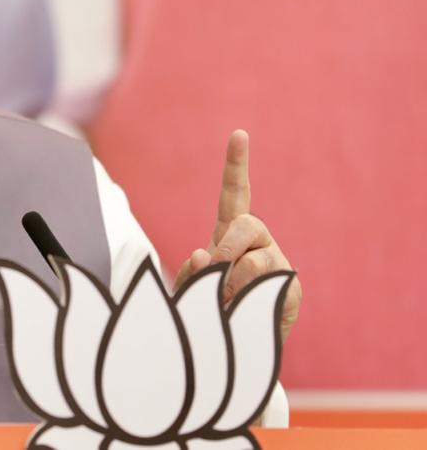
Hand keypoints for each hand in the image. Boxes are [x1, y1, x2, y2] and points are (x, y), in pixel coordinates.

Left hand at [173, 130, 301, 340]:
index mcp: (230, 233)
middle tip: (217, 274)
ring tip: (227, 302)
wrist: (234, 345)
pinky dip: (246, 303)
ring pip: (254, 262)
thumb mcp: (188, 289)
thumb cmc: (207, 309)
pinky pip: (267, 288)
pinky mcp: (291, 288)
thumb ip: (189, 272)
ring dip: (233, 284)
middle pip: (246, 222)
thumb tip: (201, 255)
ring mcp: (277, 262)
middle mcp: (258, 241)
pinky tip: (244, 312)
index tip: (239, 134)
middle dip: (227, 247)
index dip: (236, 165)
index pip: (235, 193)